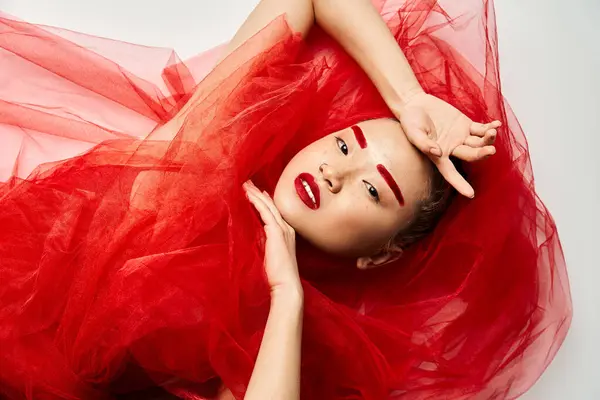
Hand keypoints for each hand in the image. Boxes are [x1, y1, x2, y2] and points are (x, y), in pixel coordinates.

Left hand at [243, 181, 301, 297]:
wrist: (286, 284)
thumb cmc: (277, 274)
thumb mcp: (270, 254)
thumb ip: (265, 242)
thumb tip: (257, 234)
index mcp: (286, 233)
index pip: (275, 212)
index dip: (266, 201)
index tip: (257, 192)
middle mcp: (287, 228)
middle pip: (271, 205)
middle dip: (259, 193)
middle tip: (248, 183)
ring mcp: (283, 229)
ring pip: (268, 205)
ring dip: (256, 194)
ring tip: (246, 185)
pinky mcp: (276, 232)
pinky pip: (265, 212)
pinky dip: (256, 202)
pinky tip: (248, 196)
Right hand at [394, 92, 500, 197]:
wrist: (414, 104)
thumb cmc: (410, 120)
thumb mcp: (413, 131)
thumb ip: (424, 143)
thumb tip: (438, 152)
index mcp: (438, 155)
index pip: (450, 173)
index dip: (459, 184)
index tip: (470, 194)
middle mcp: (452, 148)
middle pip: (471, 155)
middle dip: (482, 154)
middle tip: (490, 150)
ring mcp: (460, 137)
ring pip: (479, 142)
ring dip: (488, 139)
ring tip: (492, 131)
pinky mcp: (465, 124)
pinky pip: (481, 128)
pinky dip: (490, 127)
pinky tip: (497, 124)